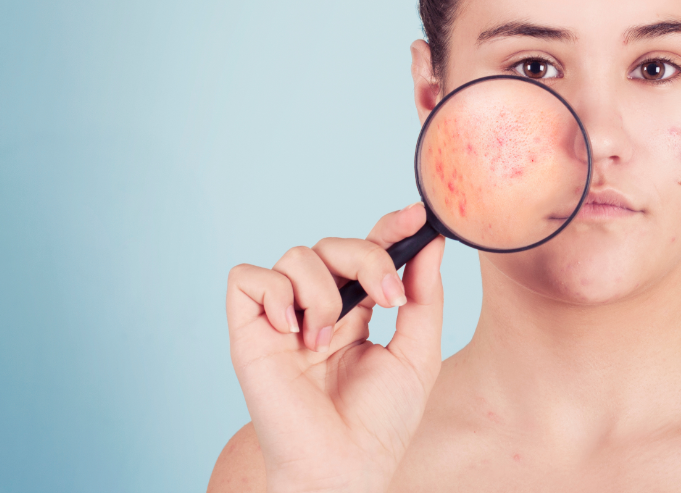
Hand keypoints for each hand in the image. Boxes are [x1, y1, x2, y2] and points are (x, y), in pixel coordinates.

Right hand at [225, 204, 443, 492]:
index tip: (416, 215)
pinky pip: (248, 278)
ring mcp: (283, 319)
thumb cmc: (381, 421)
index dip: (388, 228)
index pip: (367, 251)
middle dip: (368, 258)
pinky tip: (293, 330)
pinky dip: (275, 293)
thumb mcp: (418, 351)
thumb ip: (424, 295)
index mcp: (357, 311)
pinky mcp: (249, 333)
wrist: (347, 464)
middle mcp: (318, 309)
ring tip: (327, 339)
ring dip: (324, 290)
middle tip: (388, 299)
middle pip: (335, 244)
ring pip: (296, 254)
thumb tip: (432, 241)